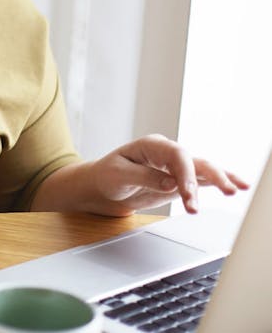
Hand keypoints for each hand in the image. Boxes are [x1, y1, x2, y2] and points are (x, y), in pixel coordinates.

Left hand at [92, 134, 248, 213]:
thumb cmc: (106, 176)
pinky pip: (202, 180)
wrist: (103, 187)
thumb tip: (171, 184)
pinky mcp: (179, 181)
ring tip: (235, 190)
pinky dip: (218, 183)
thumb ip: (144, 177)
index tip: (188, 193)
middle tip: (225, 192)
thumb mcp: (118, 175)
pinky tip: (236, 187)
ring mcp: (175, 167)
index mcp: (151, 145)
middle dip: (210, 176)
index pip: (176, 154)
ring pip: (203, 170)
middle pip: (194, 161)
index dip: (186, 173)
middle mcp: (166, 153)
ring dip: (220, 180)